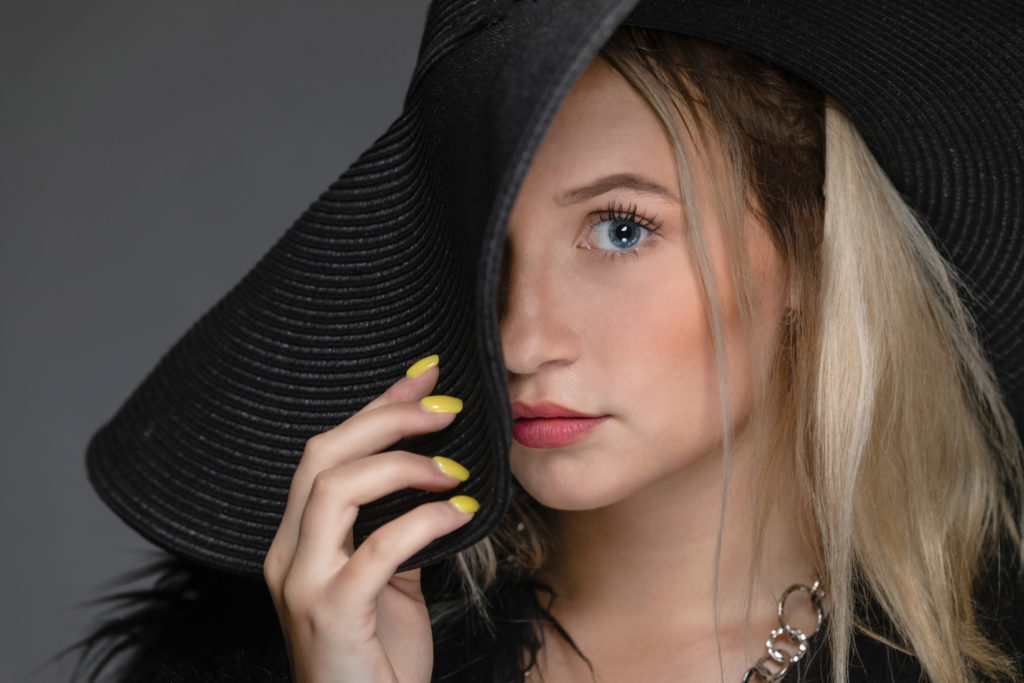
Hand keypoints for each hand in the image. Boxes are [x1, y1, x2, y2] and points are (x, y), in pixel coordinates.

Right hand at [263, 355, 477, 682]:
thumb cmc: (378, 660)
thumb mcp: (389, 585)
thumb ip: (397, 534)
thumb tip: (436, 481)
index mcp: (297, 542)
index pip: (326, 453)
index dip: (375, 407)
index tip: (424, 377)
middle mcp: (288, 555)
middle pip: (322, 455)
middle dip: (386, 417)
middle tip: (444, 404)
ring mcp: (303, 584)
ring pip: (335, 487)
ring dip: (402, 463)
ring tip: (453, 467)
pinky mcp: (332, 613)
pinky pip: (379, 548)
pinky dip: (425, 520)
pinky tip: (461, 512)